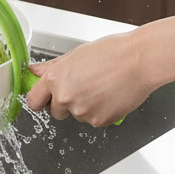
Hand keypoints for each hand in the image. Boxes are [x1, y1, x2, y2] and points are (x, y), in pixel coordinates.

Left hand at [24, 31, 152, 126]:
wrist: (140, 61)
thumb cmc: (112, 52)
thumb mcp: (76, 54)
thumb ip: (53, 67)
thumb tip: (34, 71)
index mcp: (55, 78)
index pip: (34, 101)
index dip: (40, 100)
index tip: (44, 98)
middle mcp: (65, 96)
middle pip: (54, 112)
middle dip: (63, 104)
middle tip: (80, 88)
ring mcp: (81, 111)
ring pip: (75, 116)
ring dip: (83, 107)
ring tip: (99, 87)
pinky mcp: (98, 121)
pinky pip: (93, 121)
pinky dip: (99, 112)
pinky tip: (108, 95)